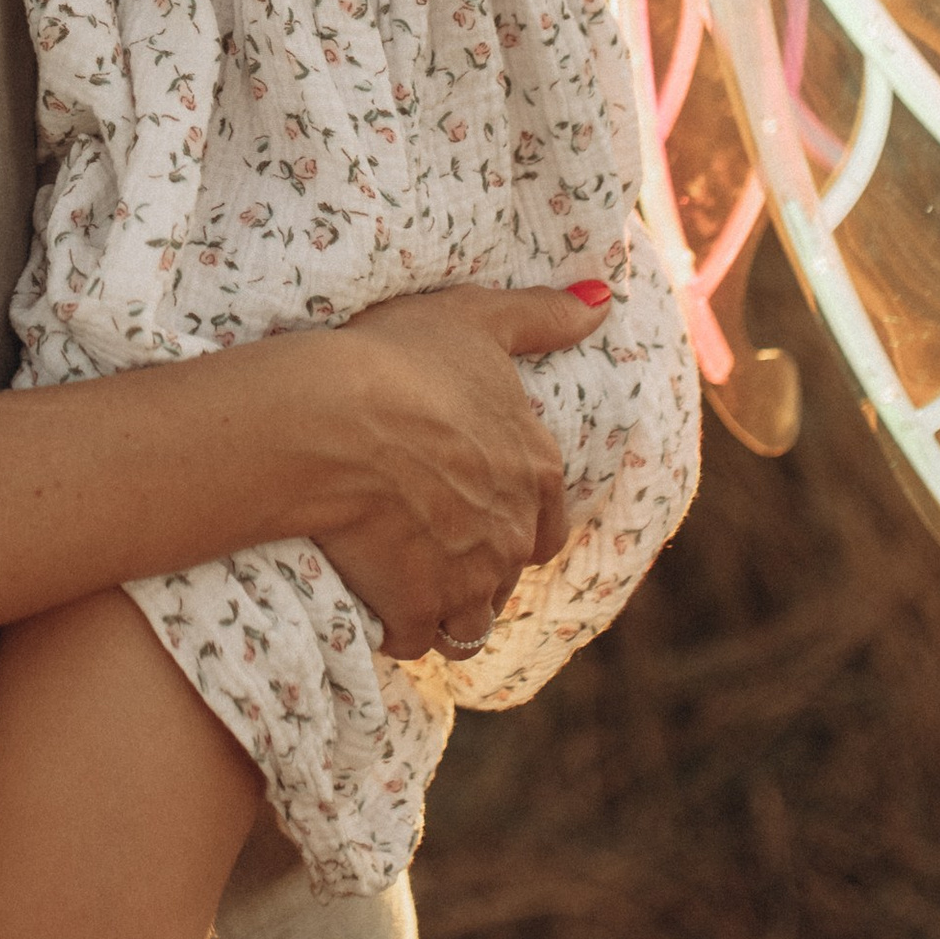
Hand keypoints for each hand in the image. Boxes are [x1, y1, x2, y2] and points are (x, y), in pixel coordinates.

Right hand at [304, 279, 591, 658]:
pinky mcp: (415, 607)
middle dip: (476, 568)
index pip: (547, 524)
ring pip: (469, 620)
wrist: (335, 417)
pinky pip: (414, 639)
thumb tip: (604, 299)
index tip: (473, 509)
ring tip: (403, 584)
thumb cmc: (402, 360)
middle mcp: (513, 533)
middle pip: (505, 574)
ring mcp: (467, 579)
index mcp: (536, 469)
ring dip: (445, 609)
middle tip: (429, 545)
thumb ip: (543, 315)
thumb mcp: (476, 319)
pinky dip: (397, 627)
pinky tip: (372, 604)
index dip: (513, 521)